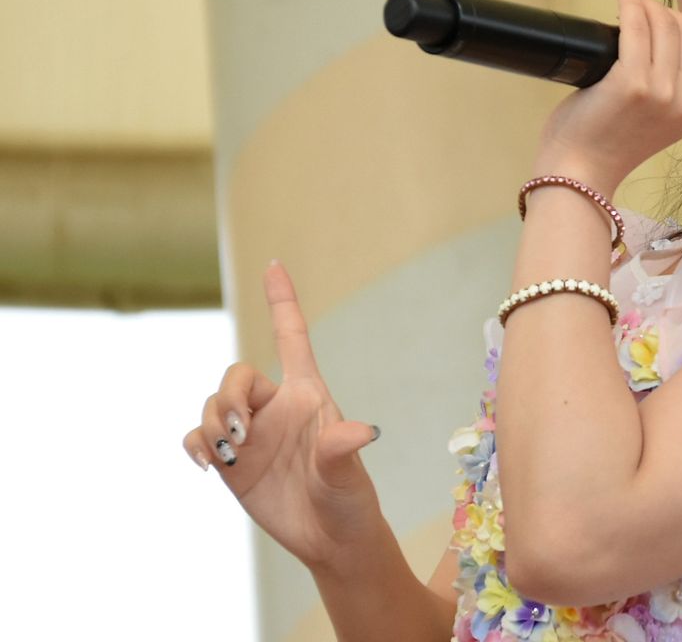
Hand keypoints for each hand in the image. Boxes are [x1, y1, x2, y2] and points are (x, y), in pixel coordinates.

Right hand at [182, 262, 383, 574]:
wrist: (329, 539)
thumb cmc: (348, 499)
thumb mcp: (346, 474)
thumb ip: (342, 449)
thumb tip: (364, 432)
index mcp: (308, 394)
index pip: (291, 337)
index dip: (282, 300)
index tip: (275, 264)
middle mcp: (275, 406)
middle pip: (236, 375)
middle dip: (228, 398)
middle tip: (239, 436)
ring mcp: (251, 433)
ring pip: (213, 405)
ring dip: (212, 426)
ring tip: (228, 456)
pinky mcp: (231, 461)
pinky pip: (198, 438)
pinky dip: (195, 445)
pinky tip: (206, 465)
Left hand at [532, 0, 681, 191]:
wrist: (581, 172)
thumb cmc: (614, 142)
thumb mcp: (666, 120)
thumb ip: (681, 87)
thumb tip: (675, 31)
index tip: (673, 21)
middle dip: (668, 12)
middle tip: (643, 12)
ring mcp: (663, 93)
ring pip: (666, 24)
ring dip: (647, 5)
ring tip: (631, 3)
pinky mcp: (631, 83)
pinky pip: (637, 27)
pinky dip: (631, 4)